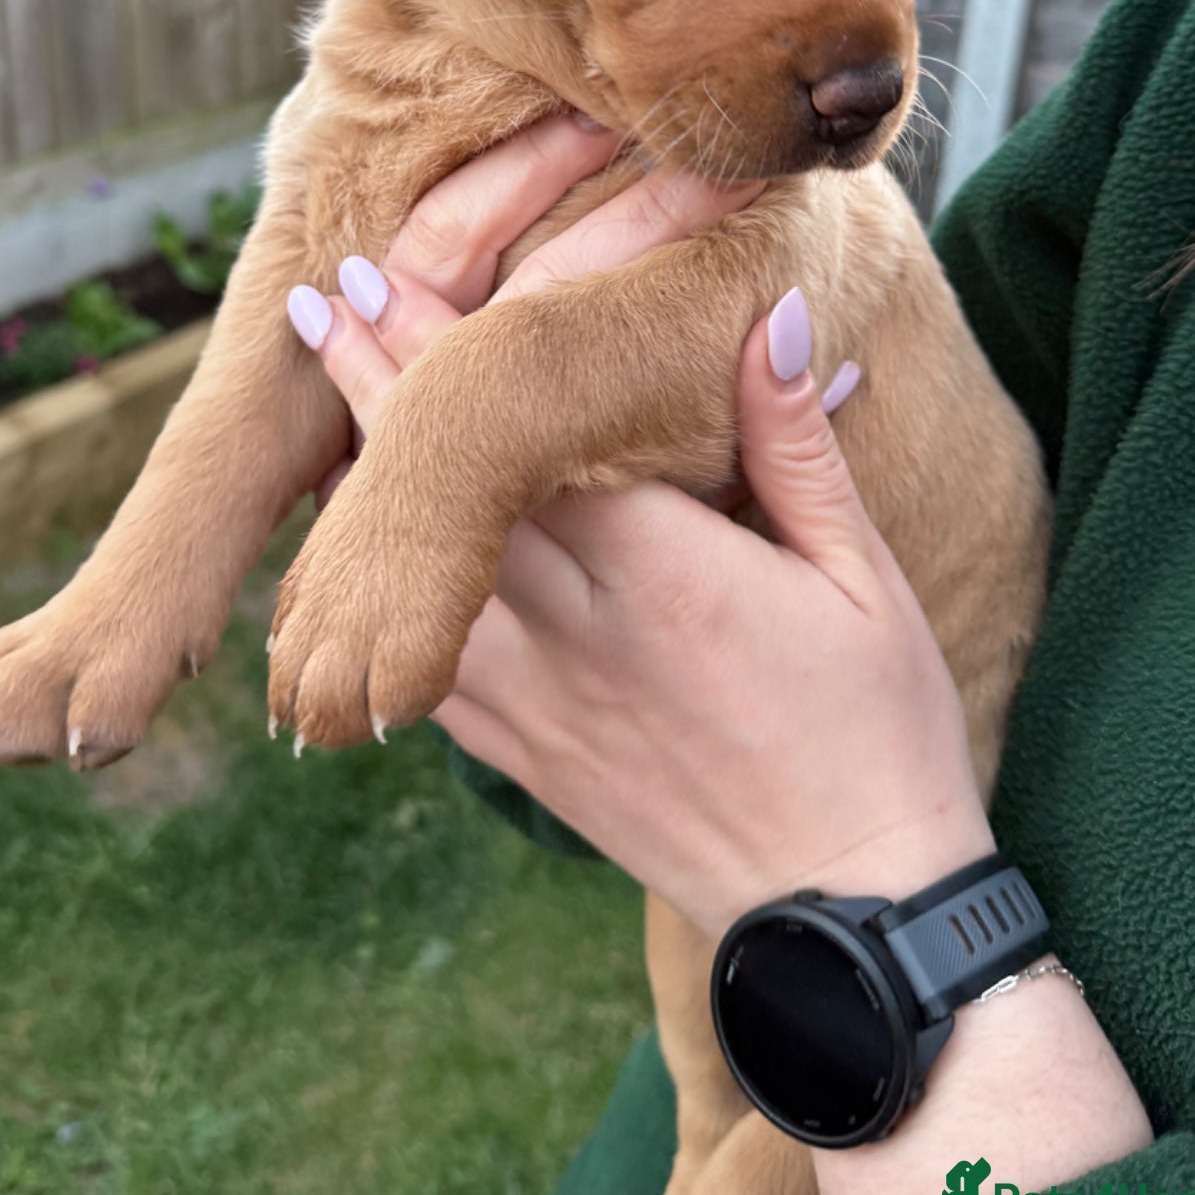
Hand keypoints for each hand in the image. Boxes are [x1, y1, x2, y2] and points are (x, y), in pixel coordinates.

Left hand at [296, 116, 1153, 1194]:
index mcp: (658, 568)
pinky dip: (378, 609)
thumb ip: (796, 443)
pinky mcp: (526, 763)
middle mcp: (572, 629)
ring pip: (411, 581)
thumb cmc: (878, 732)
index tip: (377, 276)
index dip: (436, 354)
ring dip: (361, 493)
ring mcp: (535, 704)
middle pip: (440, 494)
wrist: (849, 918)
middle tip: (317, 307)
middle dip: (374, 393)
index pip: (516, 439)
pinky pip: (424, 671)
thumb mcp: (865, 578)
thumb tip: (771, 315)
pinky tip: (349, 565)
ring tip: (320, 416)